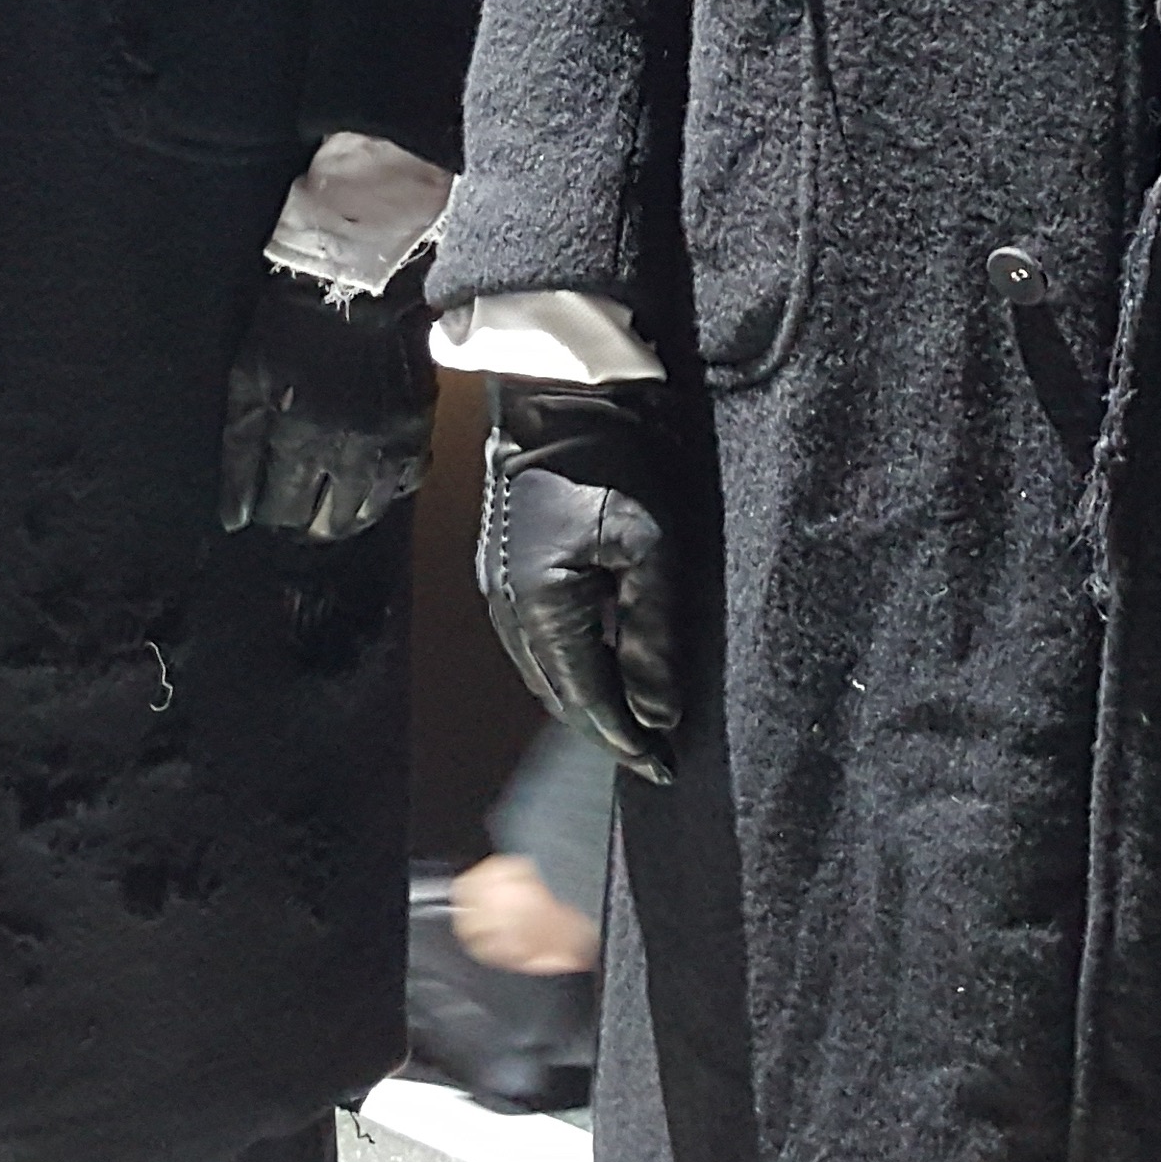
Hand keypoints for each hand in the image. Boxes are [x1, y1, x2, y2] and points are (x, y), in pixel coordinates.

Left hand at [220, 267, 435, 541]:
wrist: (358, 287)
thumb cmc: (290, 332)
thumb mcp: (247, 381)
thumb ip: (240, 450)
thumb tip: (235, 517)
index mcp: (300, 441)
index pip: (284, 511)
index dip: (272, 518)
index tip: (265, 513)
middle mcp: (348, 454)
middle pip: (329, 521)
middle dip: (308, 526)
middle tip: (297, 519)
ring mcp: (389, 445)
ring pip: (370, 511)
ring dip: (348, 518)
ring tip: (331, 513)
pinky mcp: (417, 430)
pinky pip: (407, 482)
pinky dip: (388, 492)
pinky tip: (372, 485)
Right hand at [477, 380, 680, 781]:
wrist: (560, 392)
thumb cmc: (612, 461)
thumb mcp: (650, 549)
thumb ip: (653, 639)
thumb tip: (657, 713)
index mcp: (539, 609)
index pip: (586, 700)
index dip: (626, 740)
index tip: (663, 769)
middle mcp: (507, 608)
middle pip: (558, 694)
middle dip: (605, 728)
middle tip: (653, 752)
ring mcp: (497, 587)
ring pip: (544, 670)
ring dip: (585, 697)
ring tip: (632, 717)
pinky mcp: (503, 567)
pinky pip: (535, 639)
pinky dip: (569, 663)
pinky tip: (601, 662)